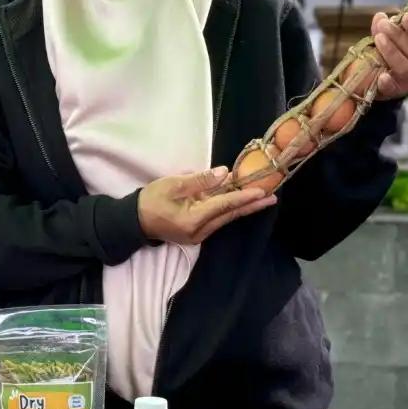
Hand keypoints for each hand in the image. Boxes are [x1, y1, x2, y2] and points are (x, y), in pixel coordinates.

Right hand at [138, 166, 276, 244]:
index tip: (261, 191)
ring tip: (262, 198)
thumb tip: (224, 173)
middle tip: (272, 197)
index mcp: (193, 219)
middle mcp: (200, 231)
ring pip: (226, 218)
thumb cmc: (151, 200)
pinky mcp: (198, 233)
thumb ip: (200, 180)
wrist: (135, 221)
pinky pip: (218, 219)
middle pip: (230, 215)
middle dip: (251, 205)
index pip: (223, 205)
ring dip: (243, 207)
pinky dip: (230, 209)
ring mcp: (199, 235)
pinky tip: (241, 202)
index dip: (243, 197)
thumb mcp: (173, 185)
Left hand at [372, 11, 407, 99]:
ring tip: (378, 39)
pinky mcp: (396, 92)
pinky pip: (392, 87)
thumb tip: (380, 16)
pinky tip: (382, 76)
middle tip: (384, 25)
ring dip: (391, 52)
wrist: (379, 84)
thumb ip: (383, 29)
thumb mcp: (386, 40)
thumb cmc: (388, 58)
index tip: (406, 16)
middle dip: (398, 36)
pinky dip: (387, 82)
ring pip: (404, 67)